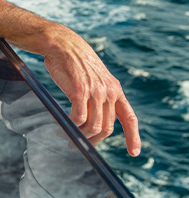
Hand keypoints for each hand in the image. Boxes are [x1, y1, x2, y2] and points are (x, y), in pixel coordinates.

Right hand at [38, 26, 140, 155]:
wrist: (63, 44)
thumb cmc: (75, 62)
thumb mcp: (96, 78)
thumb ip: (101, 95)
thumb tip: (97, 116)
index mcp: (116, 89)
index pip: (129, 118)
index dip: (133, 137)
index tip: (134, 152)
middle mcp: (109, 92)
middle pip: (107, 127)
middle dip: (94, 140)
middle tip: (82, 145)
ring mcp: (95, 92)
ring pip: (94, 126)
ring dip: (82, 135)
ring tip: (70, 137)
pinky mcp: (80, 91)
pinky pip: (79, 118)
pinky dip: (73, 126)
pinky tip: (65, 125)